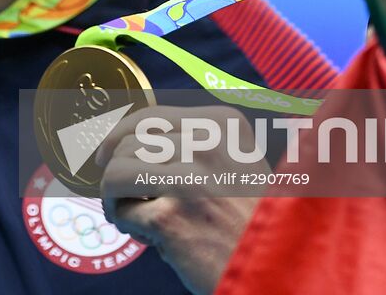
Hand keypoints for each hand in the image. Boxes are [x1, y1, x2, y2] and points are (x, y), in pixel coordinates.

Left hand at [98, 105, 259, 293]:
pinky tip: (150, 237)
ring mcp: (188, 180)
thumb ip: (192, 144)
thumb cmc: (254, 219)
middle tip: (123, 197)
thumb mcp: (236, 163)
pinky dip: (127, 225)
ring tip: (133, 217)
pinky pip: (123, 211)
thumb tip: (127, 138)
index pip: (148, 117)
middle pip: (127, 144)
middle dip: (115, 173)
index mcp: (221, 124)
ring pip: (116, 173)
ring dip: (114, 197)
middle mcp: (205, 144)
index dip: (118, 135)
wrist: (280, 267)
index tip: (105, 154)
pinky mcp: (171, 220)